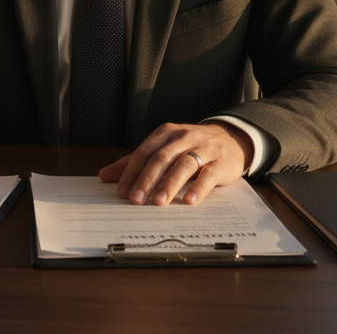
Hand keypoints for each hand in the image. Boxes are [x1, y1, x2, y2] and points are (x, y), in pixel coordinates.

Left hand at [98, 122, 250, 205]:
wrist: (231, 139)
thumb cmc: (190, 147)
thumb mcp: (164, 149)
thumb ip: (135, 162)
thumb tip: (105, 175)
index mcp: (166, 133)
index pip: (144, 152)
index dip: (131, 172)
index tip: (122, 192)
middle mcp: (184, 137)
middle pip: (162, 158)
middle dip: (147, 180)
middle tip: (135, 200)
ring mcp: (204, 148)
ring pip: (184, 164)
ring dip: (169, 184)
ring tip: (158, 202)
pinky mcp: (221, 162)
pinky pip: (208, 174)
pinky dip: (198, 187)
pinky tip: (188, 200)